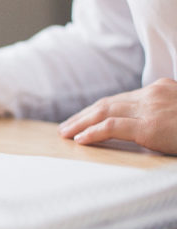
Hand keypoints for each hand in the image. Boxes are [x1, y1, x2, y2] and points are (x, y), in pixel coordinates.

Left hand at [58, 78, 176, 153]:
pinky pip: (112, 127)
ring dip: (81, 123)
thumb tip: (148, 126)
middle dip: (83, 115)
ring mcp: (150, 108)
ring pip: (104, 112)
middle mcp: (152, 94)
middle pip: (108, 103)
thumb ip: (162, 113)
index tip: (83, 118)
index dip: (97, 109)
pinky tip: (80, 139)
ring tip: (66, 133)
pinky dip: (93, 132)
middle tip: (66, 126)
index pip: (120, 99)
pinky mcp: (150, 126)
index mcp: (160, 89)